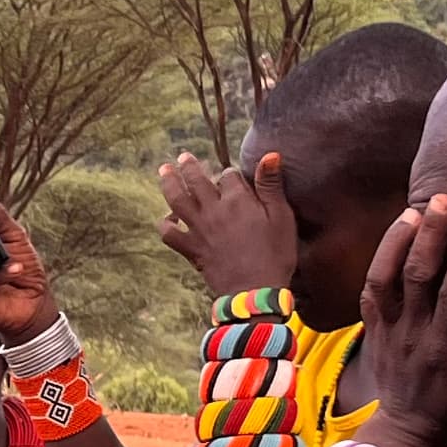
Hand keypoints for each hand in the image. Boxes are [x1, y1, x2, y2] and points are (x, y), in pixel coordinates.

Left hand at [158, 148, 298, 300]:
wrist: (256, 291)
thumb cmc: (275, 254)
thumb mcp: (282, 217)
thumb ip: (271, 185)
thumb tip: (270, 154)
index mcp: (238, 200)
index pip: (228, 175)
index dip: (230, 174)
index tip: (233, 177)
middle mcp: (214, 210)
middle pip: (196, 180)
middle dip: (189, 166)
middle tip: (183, 157)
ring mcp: (199, 229)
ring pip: (177, 200)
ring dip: (169, 183)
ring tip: (164, 170)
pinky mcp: (192, 249)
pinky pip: (170, 234)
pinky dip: (165, 225)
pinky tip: (168, 218)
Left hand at [358, 192, 446, 446]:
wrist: (406, 430)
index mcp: (442, 352)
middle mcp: (411, 335)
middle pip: (416, 279)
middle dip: (430, 238)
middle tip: (445, 201)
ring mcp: (388, 329)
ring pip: (386, 278)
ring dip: (400, 240)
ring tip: (418, 207)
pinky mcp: (373, 326)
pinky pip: (371, 286)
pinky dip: (381, 255)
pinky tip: (400, 226)